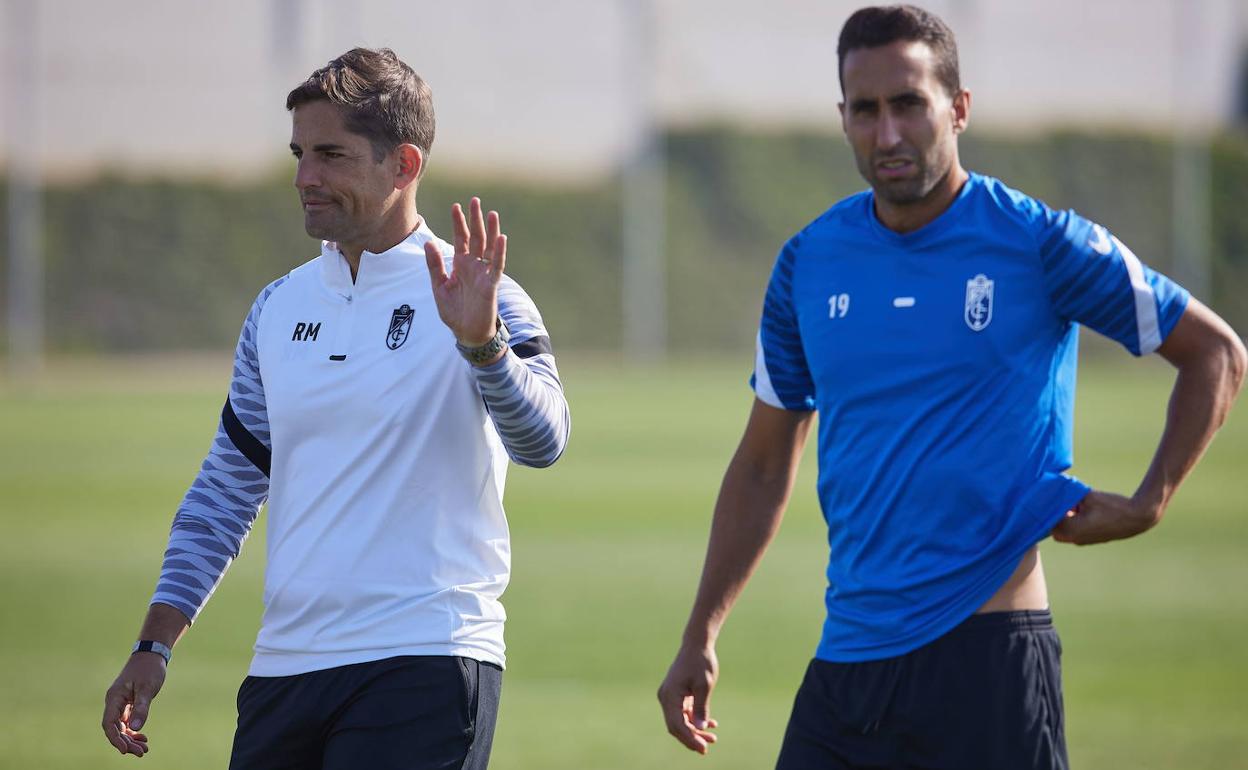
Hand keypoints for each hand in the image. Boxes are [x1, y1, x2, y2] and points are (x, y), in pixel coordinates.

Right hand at [102, 653, 165, 756]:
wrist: (152, 654)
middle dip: (126, 742)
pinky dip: (133, 731)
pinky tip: (142, 738)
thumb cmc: (149, 669)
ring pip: (121, 727)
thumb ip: (141, 708)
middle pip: (115, 728)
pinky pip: (126, 722)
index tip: (125, 750)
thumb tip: (135, 728)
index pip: (109, 723)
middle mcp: (114, 702)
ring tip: (143, 749)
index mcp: (114, 698)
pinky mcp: (127, 703)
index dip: (115, 738)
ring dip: (130, 739)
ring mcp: (120, 703)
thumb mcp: (147, 688)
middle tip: (141, 752)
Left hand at [424, 197, 506, 346]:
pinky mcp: (490, 284)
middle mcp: (473, 266)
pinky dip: (499, 252)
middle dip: (475, 220)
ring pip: (488, 248)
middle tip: (475, 201)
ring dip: (491, 231)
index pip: (461, 239)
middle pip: (476, 238)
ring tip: (491, 213)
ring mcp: (483, 273)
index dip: (459, 223)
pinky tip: (501, 238)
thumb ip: (435, 265)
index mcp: (461, 264)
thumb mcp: (439, 286)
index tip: (456, 206)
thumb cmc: (454, 311)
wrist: (466, 332)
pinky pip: (496, 266)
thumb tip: (428, 242)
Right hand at [657, 644, 720, 753]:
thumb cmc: (701, 662)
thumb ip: (701, 708)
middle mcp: (665, 697)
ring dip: (694, 730)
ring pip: (680, 720)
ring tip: (713, 737)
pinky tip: (710, 724)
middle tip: (708, 747)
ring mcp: (669, 696)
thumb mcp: (705, 686)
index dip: (690, 739)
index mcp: (670, 695)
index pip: (677, 725)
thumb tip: (699, 728)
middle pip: (676, 726)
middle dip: (691, 738)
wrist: (697, 644)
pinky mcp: (675, 694)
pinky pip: (682, 712)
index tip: (704, 748)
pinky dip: (694, 719)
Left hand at [1051, 489, 1161, 544]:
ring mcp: (1083, 541)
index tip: (1047, 496)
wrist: (1138, 517)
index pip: (1049, 520)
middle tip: (1059, 499)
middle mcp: (1075, 539)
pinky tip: (1080, 507)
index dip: (1046, 507)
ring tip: (1072, 502)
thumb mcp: (1088, 495)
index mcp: (1072, 530)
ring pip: (1063, 529)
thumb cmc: (1113, 506)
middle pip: (1053, 526)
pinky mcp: (1090, 539)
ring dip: (1064, 517)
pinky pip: (1074, 530)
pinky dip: (1072, 520)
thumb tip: (1055, 486)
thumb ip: (1069, 493)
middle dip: (1054, 513)